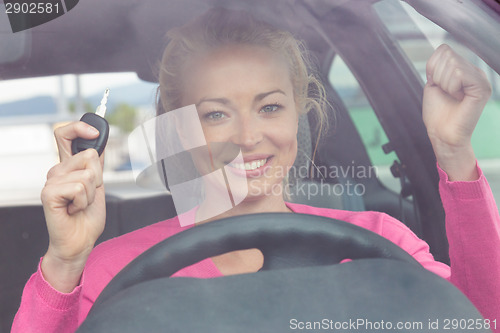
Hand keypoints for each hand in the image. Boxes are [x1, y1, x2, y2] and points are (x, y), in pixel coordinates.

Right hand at [40, 122, 105, 291]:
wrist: (80, 242)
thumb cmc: (87, 217)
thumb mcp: (98, 186)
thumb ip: (96, 165)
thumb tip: (101, 143)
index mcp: (68, 166)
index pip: (64, 134)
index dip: (79, 127)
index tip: (94, 133)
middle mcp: (57, 171)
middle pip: (89, 155)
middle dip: (98, 178)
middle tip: (88, 195)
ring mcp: (51, 181)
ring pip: (88, 174)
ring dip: (91, 193)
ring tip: (80, 204)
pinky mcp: (49, 193)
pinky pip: (79, 187)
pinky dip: (84, 201)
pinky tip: (74, 209)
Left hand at [423, 44, 491, 180]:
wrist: (442, 134)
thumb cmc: (437, 114)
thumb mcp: (433, 84)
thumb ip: (438, 66)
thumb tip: (442, 50)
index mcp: (464, 70)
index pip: (443, 49)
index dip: (433, 67)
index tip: (437, 85)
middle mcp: (475, 72)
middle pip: (447, 55)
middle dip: (437, 76)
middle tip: (446, 93)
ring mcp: (481, 79)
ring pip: (452, 64)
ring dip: (444, 83)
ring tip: (452, 96)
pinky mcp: (482, 88)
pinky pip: (459, 74)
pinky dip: (451, 87)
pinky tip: (458, 98)